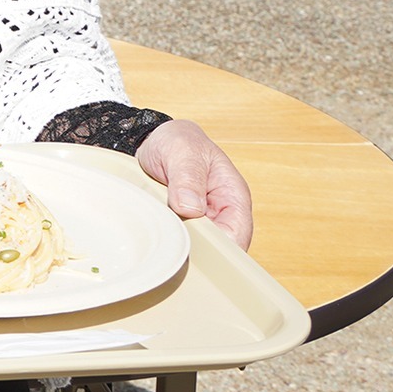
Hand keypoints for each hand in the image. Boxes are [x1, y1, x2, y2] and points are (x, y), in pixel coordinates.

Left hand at [136, 118, 252, 249]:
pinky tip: (155, 238)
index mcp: (233, 197)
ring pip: (197, 249)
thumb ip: (188, 178)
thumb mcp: (183, 151)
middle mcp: (221, 214)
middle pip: (217, 250)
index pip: (237, 236)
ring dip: (179, 247)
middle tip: (168, 246)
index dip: (219, 250)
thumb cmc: (177, 141)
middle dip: (195, 252)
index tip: (191, 249)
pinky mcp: (183, 224)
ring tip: (159, 240)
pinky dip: (168, 242)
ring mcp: (202, 221)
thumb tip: (191, 208)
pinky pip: (179, 241)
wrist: (156, 140)